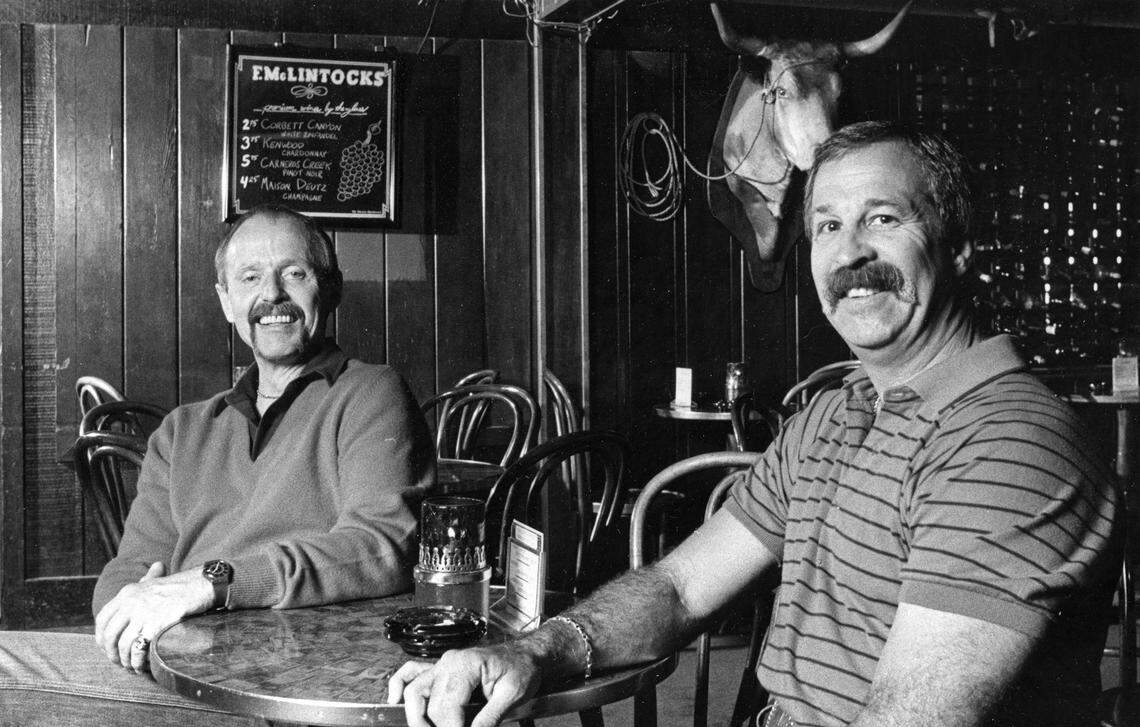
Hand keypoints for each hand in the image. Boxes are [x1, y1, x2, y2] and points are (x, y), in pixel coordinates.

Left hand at [93, 562, 214, 672]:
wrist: (199, 585)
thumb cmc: (178, 587)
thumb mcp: (152, 582)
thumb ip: (136, 592)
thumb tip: (127, 606)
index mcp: (127, 593)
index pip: (102, 618)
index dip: (101, 637)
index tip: (106, 647)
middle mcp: (130, 603)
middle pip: (110, 635)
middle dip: (112, 653)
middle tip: (118, 661)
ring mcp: (142, 614)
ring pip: (123, 645)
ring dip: (125, 660)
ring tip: (131, 666)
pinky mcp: (155, 625)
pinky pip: (139, 650)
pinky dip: (137, 662)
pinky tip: (141, 666)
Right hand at [387, 645, 542, 726]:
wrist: (526, 656)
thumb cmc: (522, 670)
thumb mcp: (512, 696)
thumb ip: (489, 718)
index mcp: (466, 664)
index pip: (448, 704)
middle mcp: (448, 662)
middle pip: (431, 703)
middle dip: (437, 726)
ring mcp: (442, 664)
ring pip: (414, 691)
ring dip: (415, 715)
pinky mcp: (440, 670)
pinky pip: (411, 673)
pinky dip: (399, 686)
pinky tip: (395, 702)